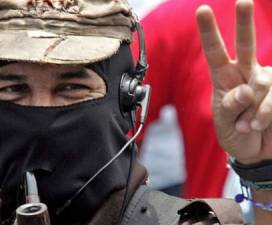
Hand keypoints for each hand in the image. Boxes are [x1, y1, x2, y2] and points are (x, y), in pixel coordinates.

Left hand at [196, 0, 271, 164]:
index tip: (202, 10)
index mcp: (224, 78)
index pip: (215, 52)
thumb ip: (231, 106)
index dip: (209, 32)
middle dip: (244, 23)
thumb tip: (245, 89)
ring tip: (247, 126)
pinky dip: (265, 114)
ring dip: (253, 110)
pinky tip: (259, 125)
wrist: (256, 153)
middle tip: (243, 1)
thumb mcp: (224, 123)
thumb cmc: (235, 134)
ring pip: (262, 82)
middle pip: (246, 45)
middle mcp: (246, 74)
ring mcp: (266, 82)